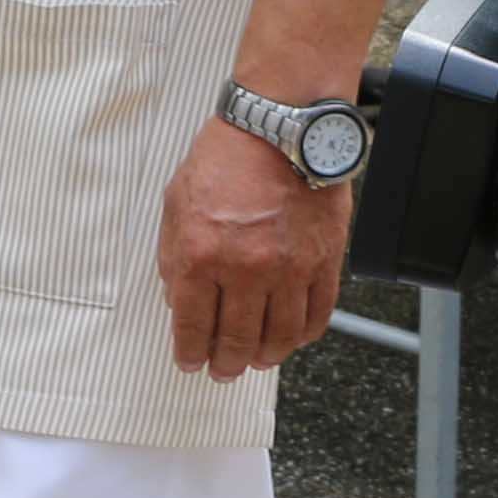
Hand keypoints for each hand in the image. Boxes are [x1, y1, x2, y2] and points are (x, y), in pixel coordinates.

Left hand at [160, 113, 349, 378]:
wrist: (279, 126)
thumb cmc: (225, 158)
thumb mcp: (176, 203)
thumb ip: (173, 256)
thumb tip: (177, 300)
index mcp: (199, 255)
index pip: (191, 325)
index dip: (189, 353)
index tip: (190, 363)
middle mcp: (244, 269)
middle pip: (235, 339)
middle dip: (226, 364)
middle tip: (223, 371)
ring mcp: (288, 268)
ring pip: (280, 336)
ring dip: (265, 356)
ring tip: (257, 359)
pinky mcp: (324, 260)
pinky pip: (317, 313)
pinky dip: (304, 334)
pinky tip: (293, 338)